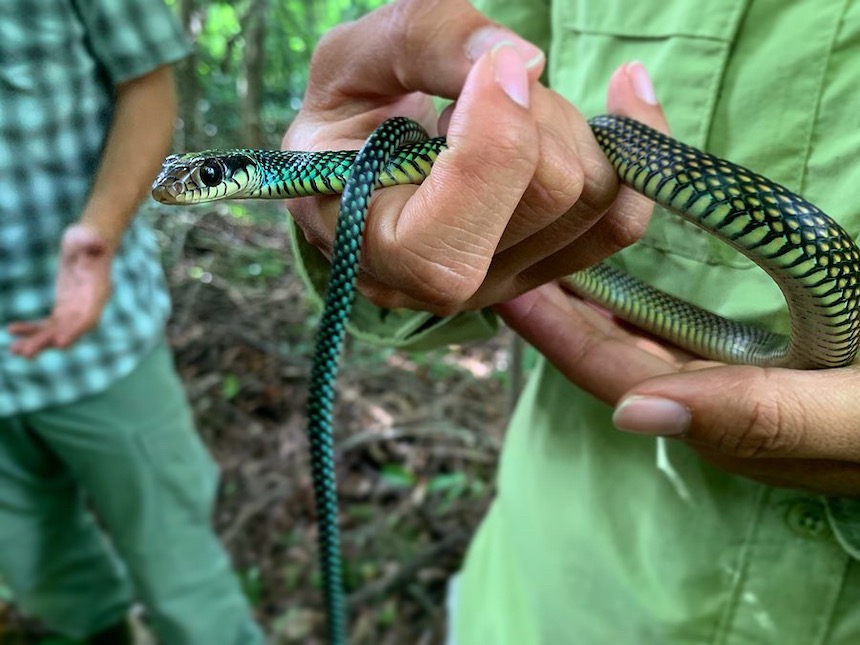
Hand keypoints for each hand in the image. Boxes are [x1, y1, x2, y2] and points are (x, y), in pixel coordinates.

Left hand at [8, 224, 112, 357]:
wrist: (86, 242)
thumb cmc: (88, 239)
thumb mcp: (88, 238)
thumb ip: (91, 243)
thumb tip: (95, 244)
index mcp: (97, 293)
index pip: (88, 317)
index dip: (75, 331)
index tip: (59, 344)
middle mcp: (88, 306)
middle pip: (68, 330)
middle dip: (46, 342)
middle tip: (25, 354)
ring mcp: (75, 309)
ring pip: (55, 331)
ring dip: (35, 342)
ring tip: (13, 351)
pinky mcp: (63, 308)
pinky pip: (47, 324)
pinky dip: (31, 329)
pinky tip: (12, 330)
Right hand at [283, 0, 664, 315]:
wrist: (365, 153)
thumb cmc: (347, 110)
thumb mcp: (352, 58)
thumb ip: (425, 42)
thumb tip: (525, 61)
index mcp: (368, 249)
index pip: (450, 247)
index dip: (493, 146)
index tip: (486, 67)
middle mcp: (439, 288)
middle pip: (550, 196)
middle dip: (536, 109)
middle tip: (484, 79)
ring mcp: (501, 284)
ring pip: (596, 200)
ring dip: (568, 122)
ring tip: (508, 101)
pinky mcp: (546, 265)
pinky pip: (624, 219)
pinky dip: (636, 143)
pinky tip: (624, 91)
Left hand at [498, 280, 859, 496]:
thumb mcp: (856, 417)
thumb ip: (759, 417)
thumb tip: (633, 415)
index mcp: (722, 419)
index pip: (612, 373)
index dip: (555, 329)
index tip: (507, 280)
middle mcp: (711, 402)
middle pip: (612, 349)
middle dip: (560, 300)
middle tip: (511, 245)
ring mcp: (730, 381)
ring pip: (637, 334)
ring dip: (590, 288)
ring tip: (544, 243)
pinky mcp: (754, 361)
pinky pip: (674, 325)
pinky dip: (638, 288)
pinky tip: (614, 263)